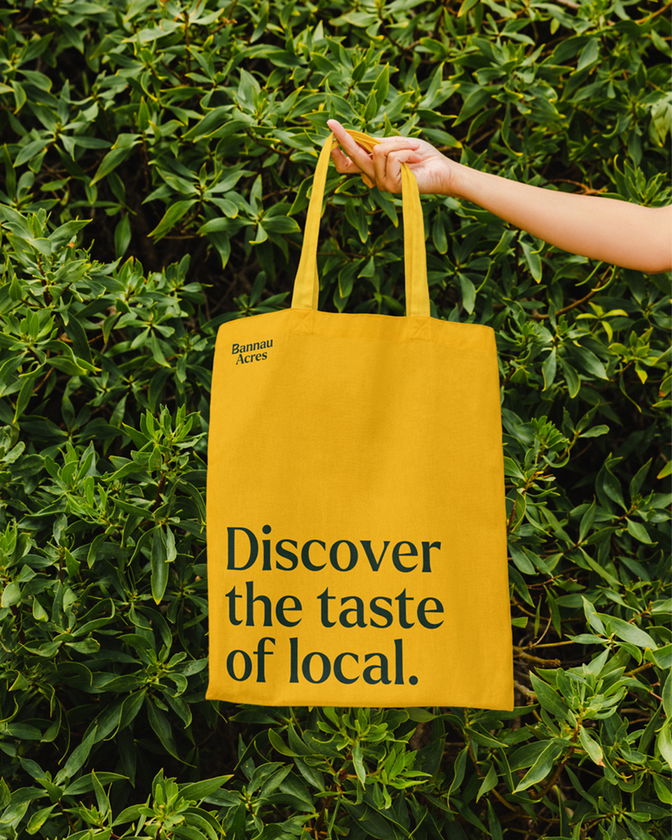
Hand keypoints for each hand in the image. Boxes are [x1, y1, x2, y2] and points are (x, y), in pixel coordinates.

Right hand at [326, 118, 459, 196]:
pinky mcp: (391, 185)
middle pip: (353, 157)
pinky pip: (392, 157)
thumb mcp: (398, 143)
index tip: (331, 127)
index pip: (350, 160)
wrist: (442, 169)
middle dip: (343, 138)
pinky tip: (415, 159)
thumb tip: (358, 139)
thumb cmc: (422, 156)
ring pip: (379, 151)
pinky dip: (406, 151)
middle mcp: (375, 177)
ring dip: (400, 144)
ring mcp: (382, 183)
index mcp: (374, 167)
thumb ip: (378, 143)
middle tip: (330, 122)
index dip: (339, 147)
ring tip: (414, 151)